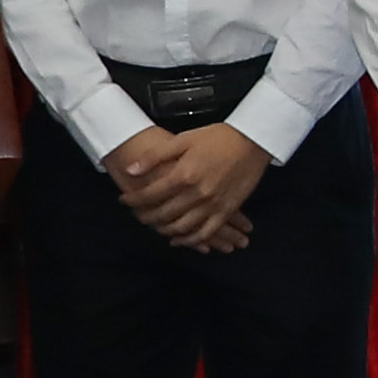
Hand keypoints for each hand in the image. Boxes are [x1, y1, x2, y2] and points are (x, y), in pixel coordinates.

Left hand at [110, 122, 269, 252]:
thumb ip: (155, 156)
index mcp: (184, 175)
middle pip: (163, 214)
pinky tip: (179, 239)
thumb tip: (131, 170)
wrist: (253, 141)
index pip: (150, 195)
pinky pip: (206, 232)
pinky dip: (190, 240)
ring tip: (155, 225)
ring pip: (182, 228)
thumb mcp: (183, 140)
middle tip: (137, 214)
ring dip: (164, 230)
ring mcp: (213, 205)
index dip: (133, 200)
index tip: (124, 200)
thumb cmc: (218, 137)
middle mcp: (197, 194)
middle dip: (145, 216)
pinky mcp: (227, 210)